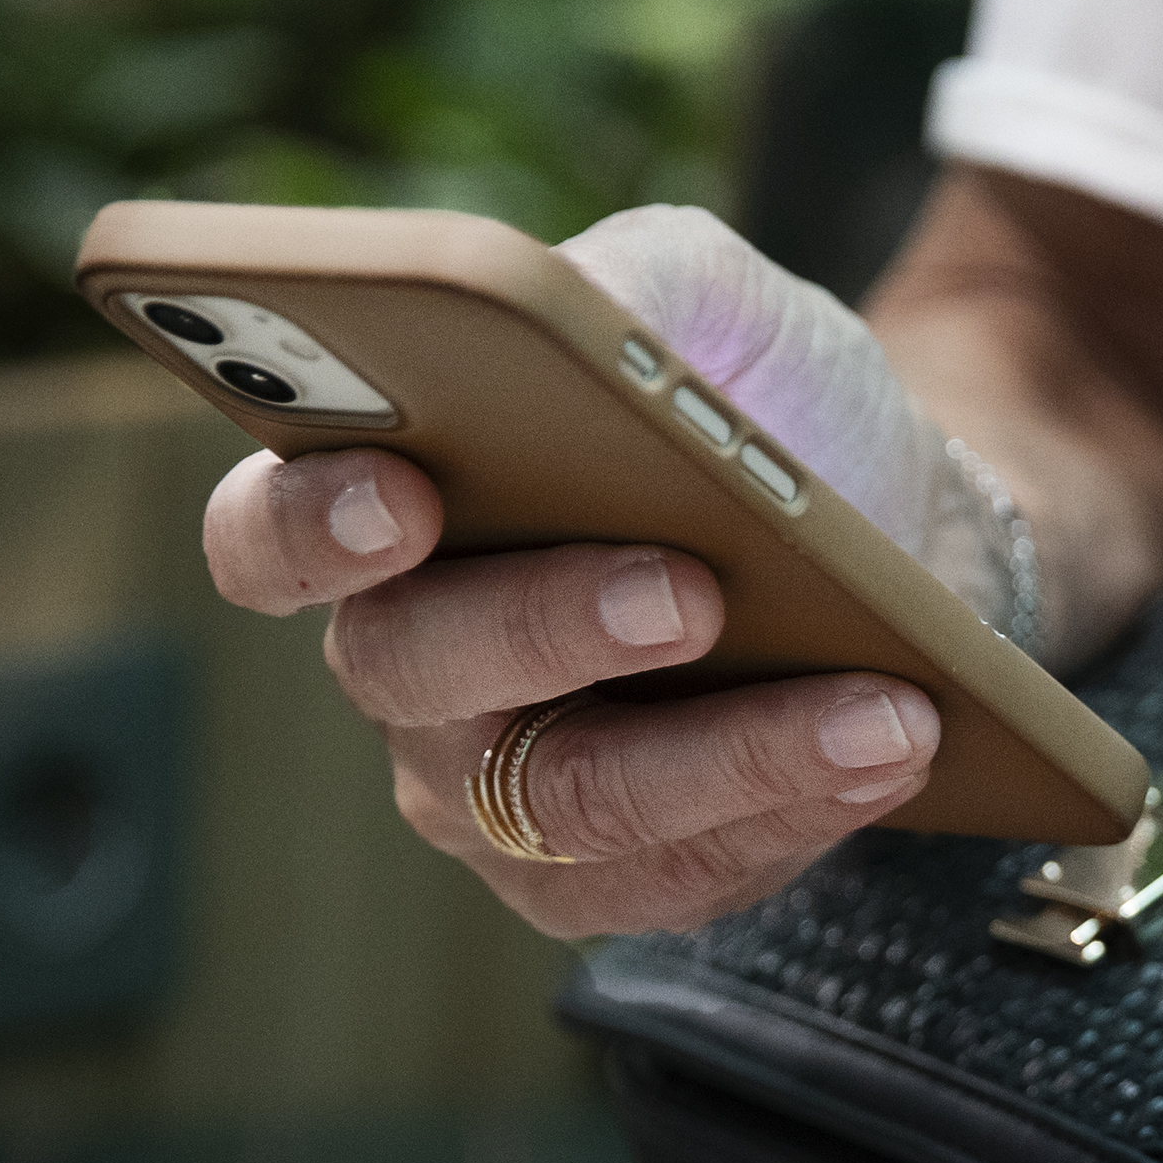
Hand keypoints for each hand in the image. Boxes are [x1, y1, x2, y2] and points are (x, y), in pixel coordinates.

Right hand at [197, 206, 983, 938]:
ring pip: (572, 802)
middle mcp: (405, 666)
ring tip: (875, 703)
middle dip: (553, 627)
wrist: (895, 520)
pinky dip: (798, 808)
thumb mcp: (707, 297)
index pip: (268, 537)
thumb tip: (584, 307)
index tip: (401, 490)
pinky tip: (894, 747)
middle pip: (416, 672)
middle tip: (691, 588)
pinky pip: (682, 875)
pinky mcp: (606, 884)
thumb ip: (630, 279)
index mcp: (373, 509)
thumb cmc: (753, 402)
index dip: (310, 526)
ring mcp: (492, 794)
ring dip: (733, 752)